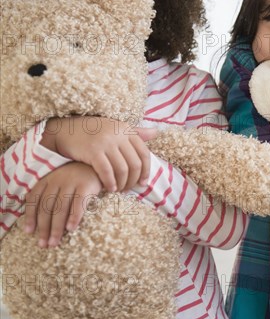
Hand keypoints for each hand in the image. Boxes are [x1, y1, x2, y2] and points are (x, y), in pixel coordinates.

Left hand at [23, 162, 101, 247]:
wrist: (100, 165)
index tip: (29, 232)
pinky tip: (71, 229)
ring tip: (54, 242)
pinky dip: (74, 217)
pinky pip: (78, 204)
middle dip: (44, 228)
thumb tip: (36, 217)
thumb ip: (48, 194)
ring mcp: (72, 182)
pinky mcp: (86, 186)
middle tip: (43, 244)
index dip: (30, 216)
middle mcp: (57, 180)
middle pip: (47, 207)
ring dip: (57, 227)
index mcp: (47, 179)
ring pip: (60, 208)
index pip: (34, 199)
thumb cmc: (78, 178)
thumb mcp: (60, 181)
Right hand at [41, 117, 155, 191]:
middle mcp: (118, 135)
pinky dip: (110, 183)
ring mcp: (106, 143)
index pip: (144, 154)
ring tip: (119, 190)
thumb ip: (136, 132)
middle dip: (134, 180)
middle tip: (129, 189)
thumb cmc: (92, 131)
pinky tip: (110, 189)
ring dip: (122, 184)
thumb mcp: (116, 127)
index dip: (146, 171)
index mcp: (126, 130)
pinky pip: (107, 172)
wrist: (64, 129)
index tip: (143, 183)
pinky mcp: (93, 151)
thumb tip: (156, 133)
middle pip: (135, 164)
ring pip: (122, 170)